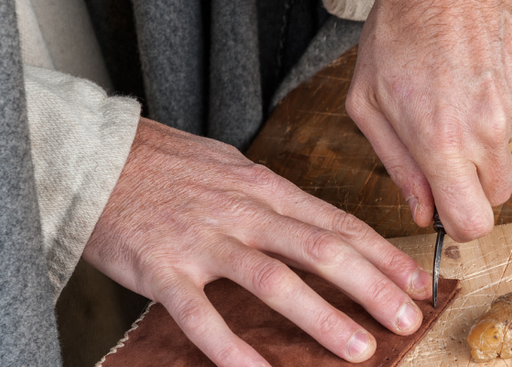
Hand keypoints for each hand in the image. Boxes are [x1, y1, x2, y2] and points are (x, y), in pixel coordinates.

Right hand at [83, 118, 430, 364]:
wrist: (93, 155)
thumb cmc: (169, 166)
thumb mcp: (235, 169)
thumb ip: (278, 201)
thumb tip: (325, 226)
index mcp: (267, 189)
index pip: (338, 223)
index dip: (383, 255)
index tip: (417, 282)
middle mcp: (244, 213)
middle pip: (321, 250)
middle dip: (371, 287)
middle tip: (407, 319)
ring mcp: (204, 241)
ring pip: (274, 281)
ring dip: (321, 317)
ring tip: (358, 349)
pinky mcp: (162, 269)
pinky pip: (200, 314)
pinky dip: (229, 347)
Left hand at [346, 0, 511, 241]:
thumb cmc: (400, 29)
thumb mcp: (369, 102)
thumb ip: (397, 164)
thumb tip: (423, 211)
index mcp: (442, 142)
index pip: (473, 223)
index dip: (459, 222)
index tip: (448, 207)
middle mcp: (488, 130)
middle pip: (496, 194)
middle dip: (473, 180)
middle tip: (447, 142)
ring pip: (509, 147)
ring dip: (487, 131)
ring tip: (459, 87)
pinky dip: (505, 98)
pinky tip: (481, 69)